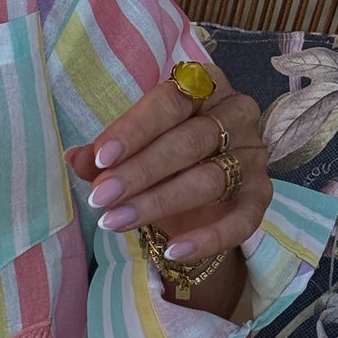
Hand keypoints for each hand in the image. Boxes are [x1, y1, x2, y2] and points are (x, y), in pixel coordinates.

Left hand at [66, 58, 269, 264]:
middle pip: (188, 142)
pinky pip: (241, 221)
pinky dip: (207, 239)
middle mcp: (236, 113)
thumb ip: (104, 154)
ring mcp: (253, 154)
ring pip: (208, 181)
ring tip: (114, 222)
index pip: (170, 102)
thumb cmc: (158, 155)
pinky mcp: (262, 194)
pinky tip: (172, 252)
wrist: (197, 193)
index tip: (100, 158)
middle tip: (99, 197)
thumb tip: (75, 158)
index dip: (134, 129)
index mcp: (203, 85)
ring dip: (157, 203)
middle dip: (139, 172)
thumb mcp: (128, 150)